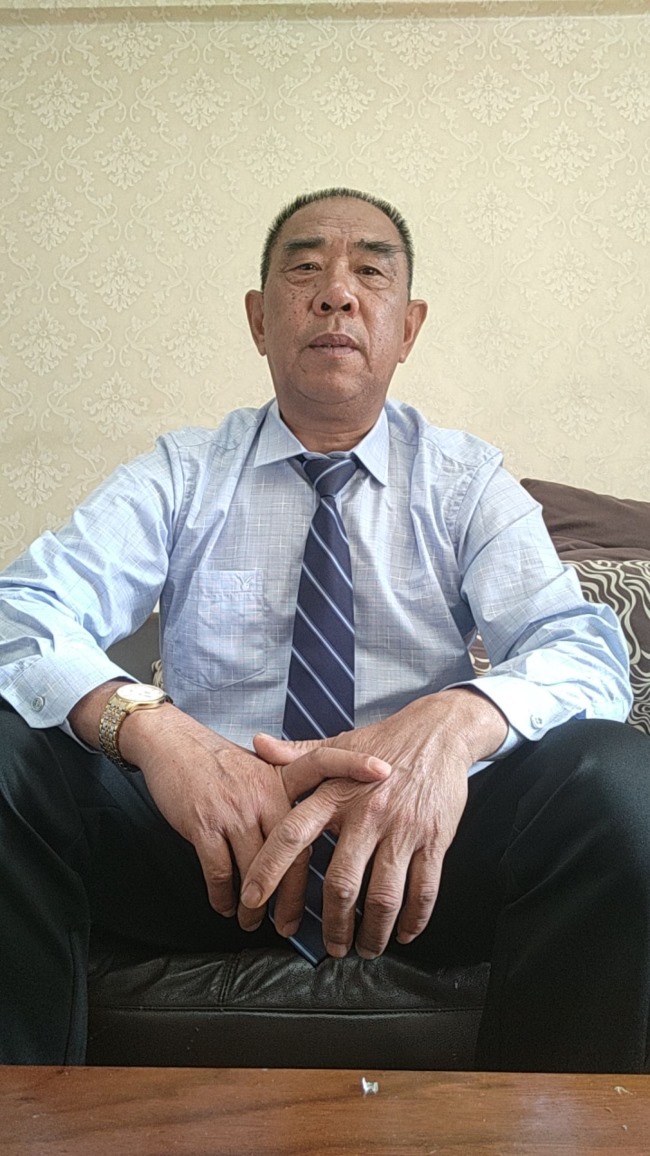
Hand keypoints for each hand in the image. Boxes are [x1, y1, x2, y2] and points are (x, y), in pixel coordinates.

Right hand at [121, 705, 390, 932]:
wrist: (173, 745)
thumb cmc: (221, 762)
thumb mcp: (260, 769)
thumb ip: (290, 793)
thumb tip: (322, 824)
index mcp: (281, 777)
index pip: (325, 762)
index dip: (354, 763)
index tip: (386, 772)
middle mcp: (263, 791)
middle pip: (295, 849)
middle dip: (297, 894)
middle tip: (296, 924)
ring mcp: (235, 809)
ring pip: (258, 868)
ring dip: (259, 904)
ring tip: (258, 922)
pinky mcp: (205, 824)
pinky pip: (220, 872)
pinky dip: (225, 897)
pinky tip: (228, 908)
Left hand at [242, 689, 506, 956]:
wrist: (439, 731)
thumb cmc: (383, 742)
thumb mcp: (338, 745)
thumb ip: (296, 753)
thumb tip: (256, 744)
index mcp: (335, 793)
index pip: (292, 834)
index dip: (270, 870)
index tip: (253, 901)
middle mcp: (367, 813)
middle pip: (341, 883)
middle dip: (333, 925)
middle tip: (331, 948)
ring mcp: (403, 828)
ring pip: (384, 896)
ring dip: (373, 932)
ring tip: (366, 949)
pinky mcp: (435, 838)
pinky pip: (424, 889)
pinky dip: (413, 919)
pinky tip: (404, 933)